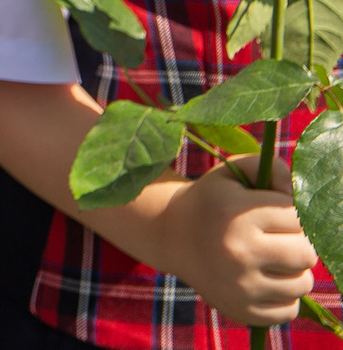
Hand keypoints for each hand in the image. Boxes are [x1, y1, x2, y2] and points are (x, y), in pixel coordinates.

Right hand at [162, 158, 317, 324]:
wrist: (171, 235)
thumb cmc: (213, 200)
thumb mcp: (234, 172)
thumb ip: (273, 168)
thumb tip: (301, 195)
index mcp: (235, 213)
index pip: (298, 217)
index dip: (292, 213)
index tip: (275, 213)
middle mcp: (236, 251)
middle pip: (306, 253)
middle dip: (299, 243)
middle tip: (279, 238)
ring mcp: (239, 285)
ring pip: (302, 284)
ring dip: (293, 271)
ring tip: (272, 259)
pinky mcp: (241, 309)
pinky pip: (289, 309)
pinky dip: (284, 296)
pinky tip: (265, 280)